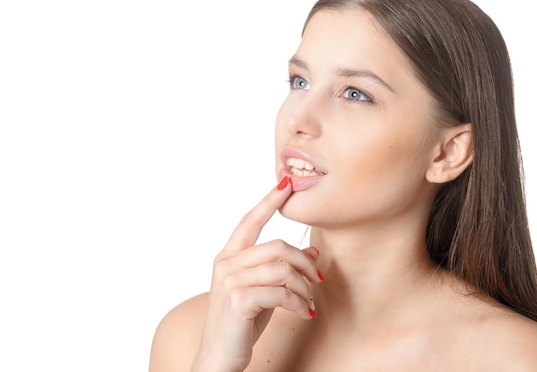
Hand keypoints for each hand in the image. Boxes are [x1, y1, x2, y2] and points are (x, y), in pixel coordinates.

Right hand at [191, 177, 322, 371]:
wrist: (219, 357)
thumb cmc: (241, 324)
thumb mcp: (263, 291)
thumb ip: (279, 269)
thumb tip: (310, 251)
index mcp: (229, 257)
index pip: (250, 221)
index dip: (269, 201)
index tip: (286, 183)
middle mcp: (226, 264)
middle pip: (277, 246)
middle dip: (303, 263)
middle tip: (317, 279)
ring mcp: (230, 281)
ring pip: (282, 269)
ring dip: (304, 287)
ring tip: (309, 302)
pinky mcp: (239, 300)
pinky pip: (281, 292)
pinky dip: (298, 303)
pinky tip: (304, 313)